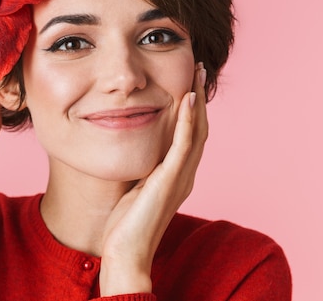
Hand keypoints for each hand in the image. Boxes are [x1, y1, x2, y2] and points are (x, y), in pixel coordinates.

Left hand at [99, 63, 207, 295]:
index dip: (191, 108)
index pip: (189, 134)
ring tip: (197, 74)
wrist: (125, 252)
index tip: (188, 82)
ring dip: (198, 101)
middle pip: (199, 128)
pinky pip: (185, 144)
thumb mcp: (133, 186)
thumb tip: (131, 146)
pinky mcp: (172, 180)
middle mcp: (185, 174)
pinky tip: (188, 98)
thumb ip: (140, 167)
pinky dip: (188, 120)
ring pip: (197, 131)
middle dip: (199, 97)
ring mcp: (181, 177)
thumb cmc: (123, 224)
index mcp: (176, 175)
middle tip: (199, 69)